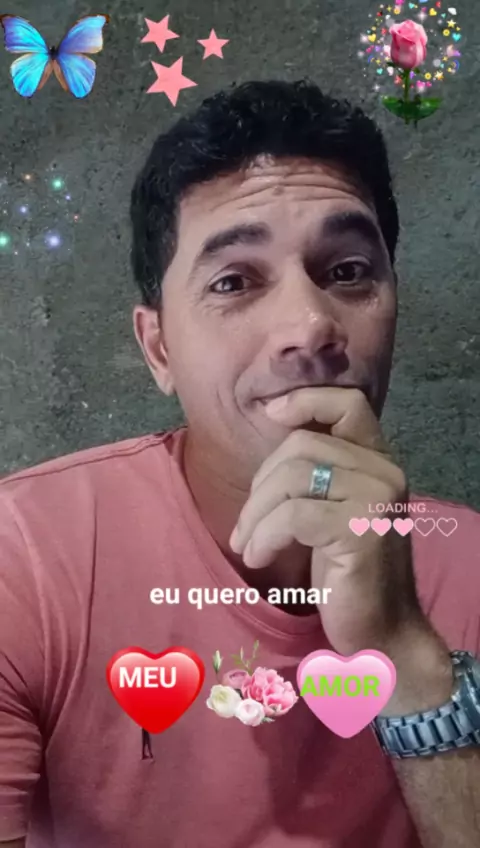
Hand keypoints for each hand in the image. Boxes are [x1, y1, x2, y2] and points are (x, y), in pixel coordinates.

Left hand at [229, 387, 432, 661]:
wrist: (381, 632)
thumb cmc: (348, 572)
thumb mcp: (333, 510)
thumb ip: (317, 472)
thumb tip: (272, 431)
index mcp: (379, 462)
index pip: (348, 404)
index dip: (306, 399)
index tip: (269, 413)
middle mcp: (385, 472)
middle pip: (302, 445)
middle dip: (261, 482)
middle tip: (248, 524)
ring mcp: (376, 498)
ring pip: (292, 477)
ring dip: (256, 513)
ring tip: (248, 543)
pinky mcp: (360, 529)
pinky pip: (292, 515)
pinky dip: (264, 535)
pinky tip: (258, 558)